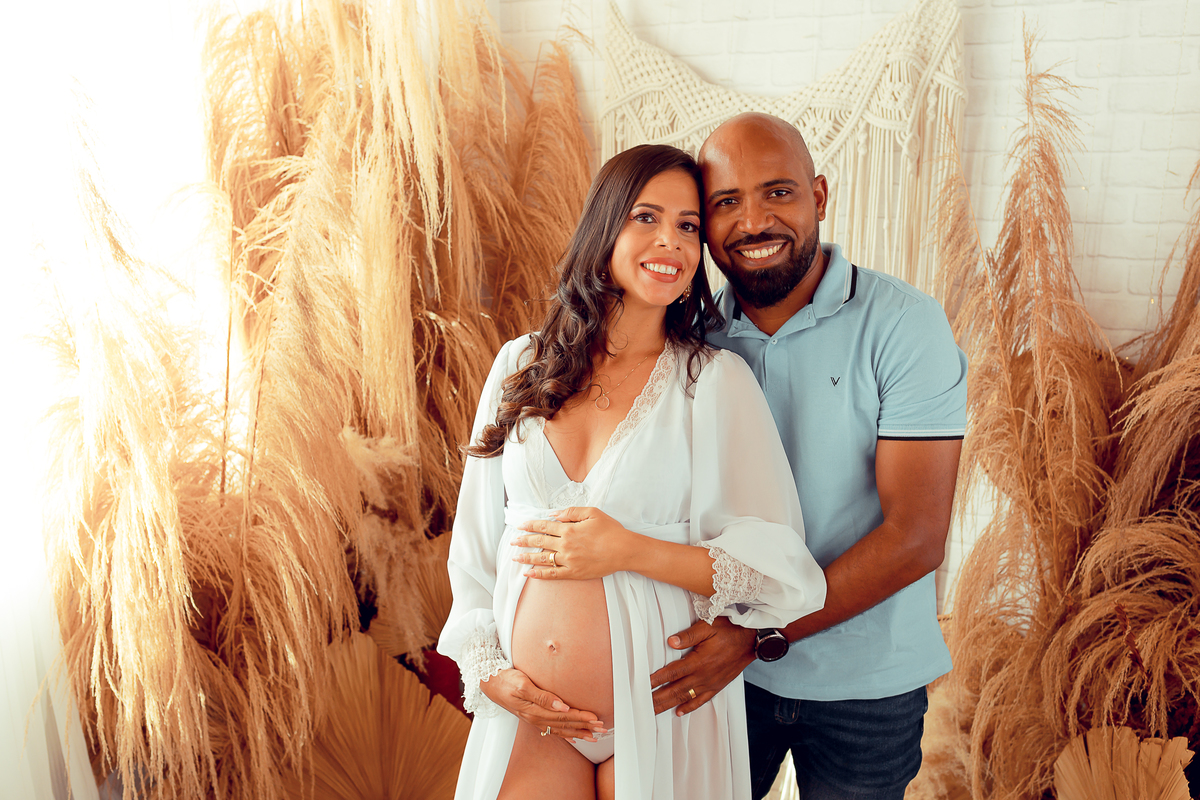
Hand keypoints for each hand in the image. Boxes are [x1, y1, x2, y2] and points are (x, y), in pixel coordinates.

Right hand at [480, 667, 607, 740]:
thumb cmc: (505, 680)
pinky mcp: (532, 717)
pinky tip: (573, 737)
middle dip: (584, 726)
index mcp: (535, 710)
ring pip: (560, 729)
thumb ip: (541, 695)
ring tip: (593, 735)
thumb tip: (561, 704)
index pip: (563, 715)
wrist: (489, 683)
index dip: (580, 717)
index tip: (595, 718)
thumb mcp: (522, 684)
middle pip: (564, 724)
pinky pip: (551, 729)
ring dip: (578, 732)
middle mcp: (536, 718)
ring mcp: (534, 719)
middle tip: (601, 728)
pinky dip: (564, 734)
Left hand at [513, 506, 636, 580]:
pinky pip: (553, 575)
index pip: (544, 527)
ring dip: (527, 557)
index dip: (530, 526)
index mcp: (569, 529)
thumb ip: (571, 512)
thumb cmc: (611, 530)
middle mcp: (566, 545)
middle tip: (513, 541)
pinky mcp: (574, 573)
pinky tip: (529, 573)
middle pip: (539, 542)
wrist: (624, 550)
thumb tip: (553, 515)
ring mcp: (569, 561)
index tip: (520, 526)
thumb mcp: (592, 513)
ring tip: (515, 557)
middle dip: (524, 541)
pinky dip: (539, 574)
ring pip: (542, 559)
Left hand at [650, 617, 756, 715]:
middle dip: (657, 699)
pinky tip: (679, 712)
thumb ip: (689, 635)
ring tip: (653, 712)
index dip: (655, 680)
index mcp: (698, 661)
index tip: (642, 686)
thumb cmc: (730, 631)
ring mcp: (710, 683)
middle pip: (675, 690)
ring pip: (685, 698)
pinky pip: (701, 701)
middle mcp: (703, 676)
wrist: (752, 641)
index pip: (671, 673)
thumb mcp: (709, 626)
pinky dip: (689, 707)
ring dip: (668, 705)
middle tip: (641, 706)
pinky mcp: (717, 686)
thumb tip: (670, 642)